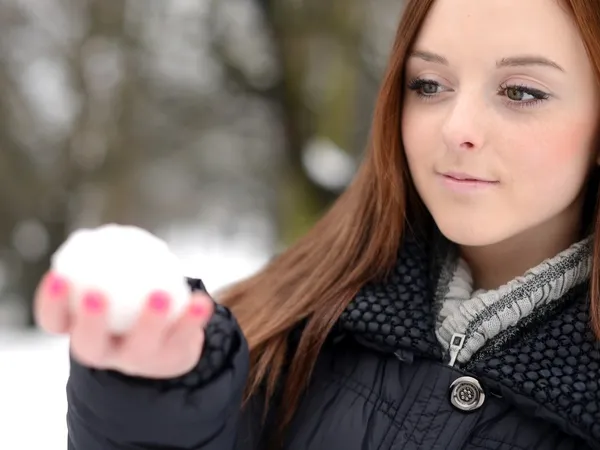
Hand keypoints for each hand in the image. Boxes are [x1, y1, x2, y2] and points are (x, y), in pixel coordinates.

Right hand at [33, 271, 213, 378]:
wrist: (165, 349)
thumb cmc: (127, 308)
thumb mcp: (111, 289)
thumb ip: (103, 266)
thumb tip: (98, 234)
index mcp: (83, 332)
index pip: (55, 322)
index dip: (51, 302)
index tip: (59, 276)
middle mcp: (107, 352)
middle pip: (90, 346)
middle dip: (90, 322)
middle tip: (95, 295)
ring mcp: (140, 360)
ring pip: (142, 347)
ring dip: (150, 321)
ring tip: (160, 295)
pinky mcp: (173, 358)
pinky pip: (184, 337)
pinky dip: (192, 318)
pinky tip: (200, 300)